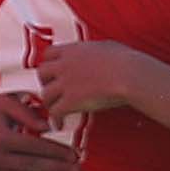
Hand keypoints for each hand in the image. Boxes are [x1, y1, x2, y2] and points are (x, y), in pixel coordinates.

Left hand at [35, 41, 150, 119]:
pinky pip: (55, 113)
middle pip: (41, 73)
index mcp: (73, 50)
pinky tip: (60, 124)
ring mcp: (65, 84)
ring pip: (45, 94)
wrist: (128, 74)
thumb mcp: (106, 46)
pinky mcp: (70, 101)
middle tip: (52, 89)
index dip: (49, 63)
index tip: (54, 70)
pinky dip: (56, 120)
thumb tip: (99, 53)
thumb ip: (95, 50)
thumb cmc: (124, 60)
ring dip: (49, 103)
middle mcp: (65, 65)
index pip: (49, 53)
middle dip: (45, 82)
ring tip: (55, 109)